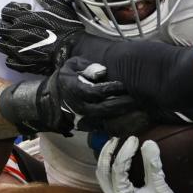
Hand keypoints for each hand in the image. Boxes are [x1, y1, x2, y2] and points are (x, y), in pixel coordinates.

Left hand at [0, 0, 83, 75]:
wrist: (71, 50)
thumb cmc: (66, 27)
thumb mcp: (58, 6)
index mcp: (22, 18)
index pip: (5, 11)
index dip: (14, 9)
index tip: (25, 10)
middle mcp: (15, 34)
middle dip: (5, 24)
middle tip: (17, 25)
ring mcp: (17, 50)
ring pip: (0, 45)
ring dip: (7, 40)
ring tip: (19, 40)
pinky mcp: (22, 64)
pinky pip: (9, 61)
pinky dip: (13, 57)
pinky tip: (22, 54)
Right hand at [0, 57, 145, 135]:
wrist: (53, 98)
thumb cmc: (68, 78)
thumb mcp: (72, 65)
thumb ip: (87, 66)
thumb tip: (102, 71)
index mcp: (76, 90)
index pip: (97, 91)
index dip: (111, 88)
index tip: (123, 84)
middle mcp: (80, 107)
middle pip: (105, 108)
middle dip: (123, 103)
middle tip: (138, 98)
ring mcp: (84, 118)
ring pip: (106, 120)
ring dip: (123, 115)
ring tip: (139, 108)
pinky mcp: (88, 126)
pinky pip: (105, 127)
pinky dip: (118, 124)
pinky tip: (132, 118)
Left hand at [96, 136, 192, 192]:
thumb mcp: (160, 187)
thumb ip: (153, 165)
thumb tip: (149, 142)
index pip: (117, 170)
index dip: (124, 152)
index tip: (134, 139)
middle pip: (102, 173)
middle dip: (107, 154)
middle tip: (116, 139)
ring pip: (103, 178)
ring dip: (107, 161)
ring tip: (115, 146)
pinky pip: (109, 182)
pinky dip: (111, 169)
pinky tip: (119, 159)